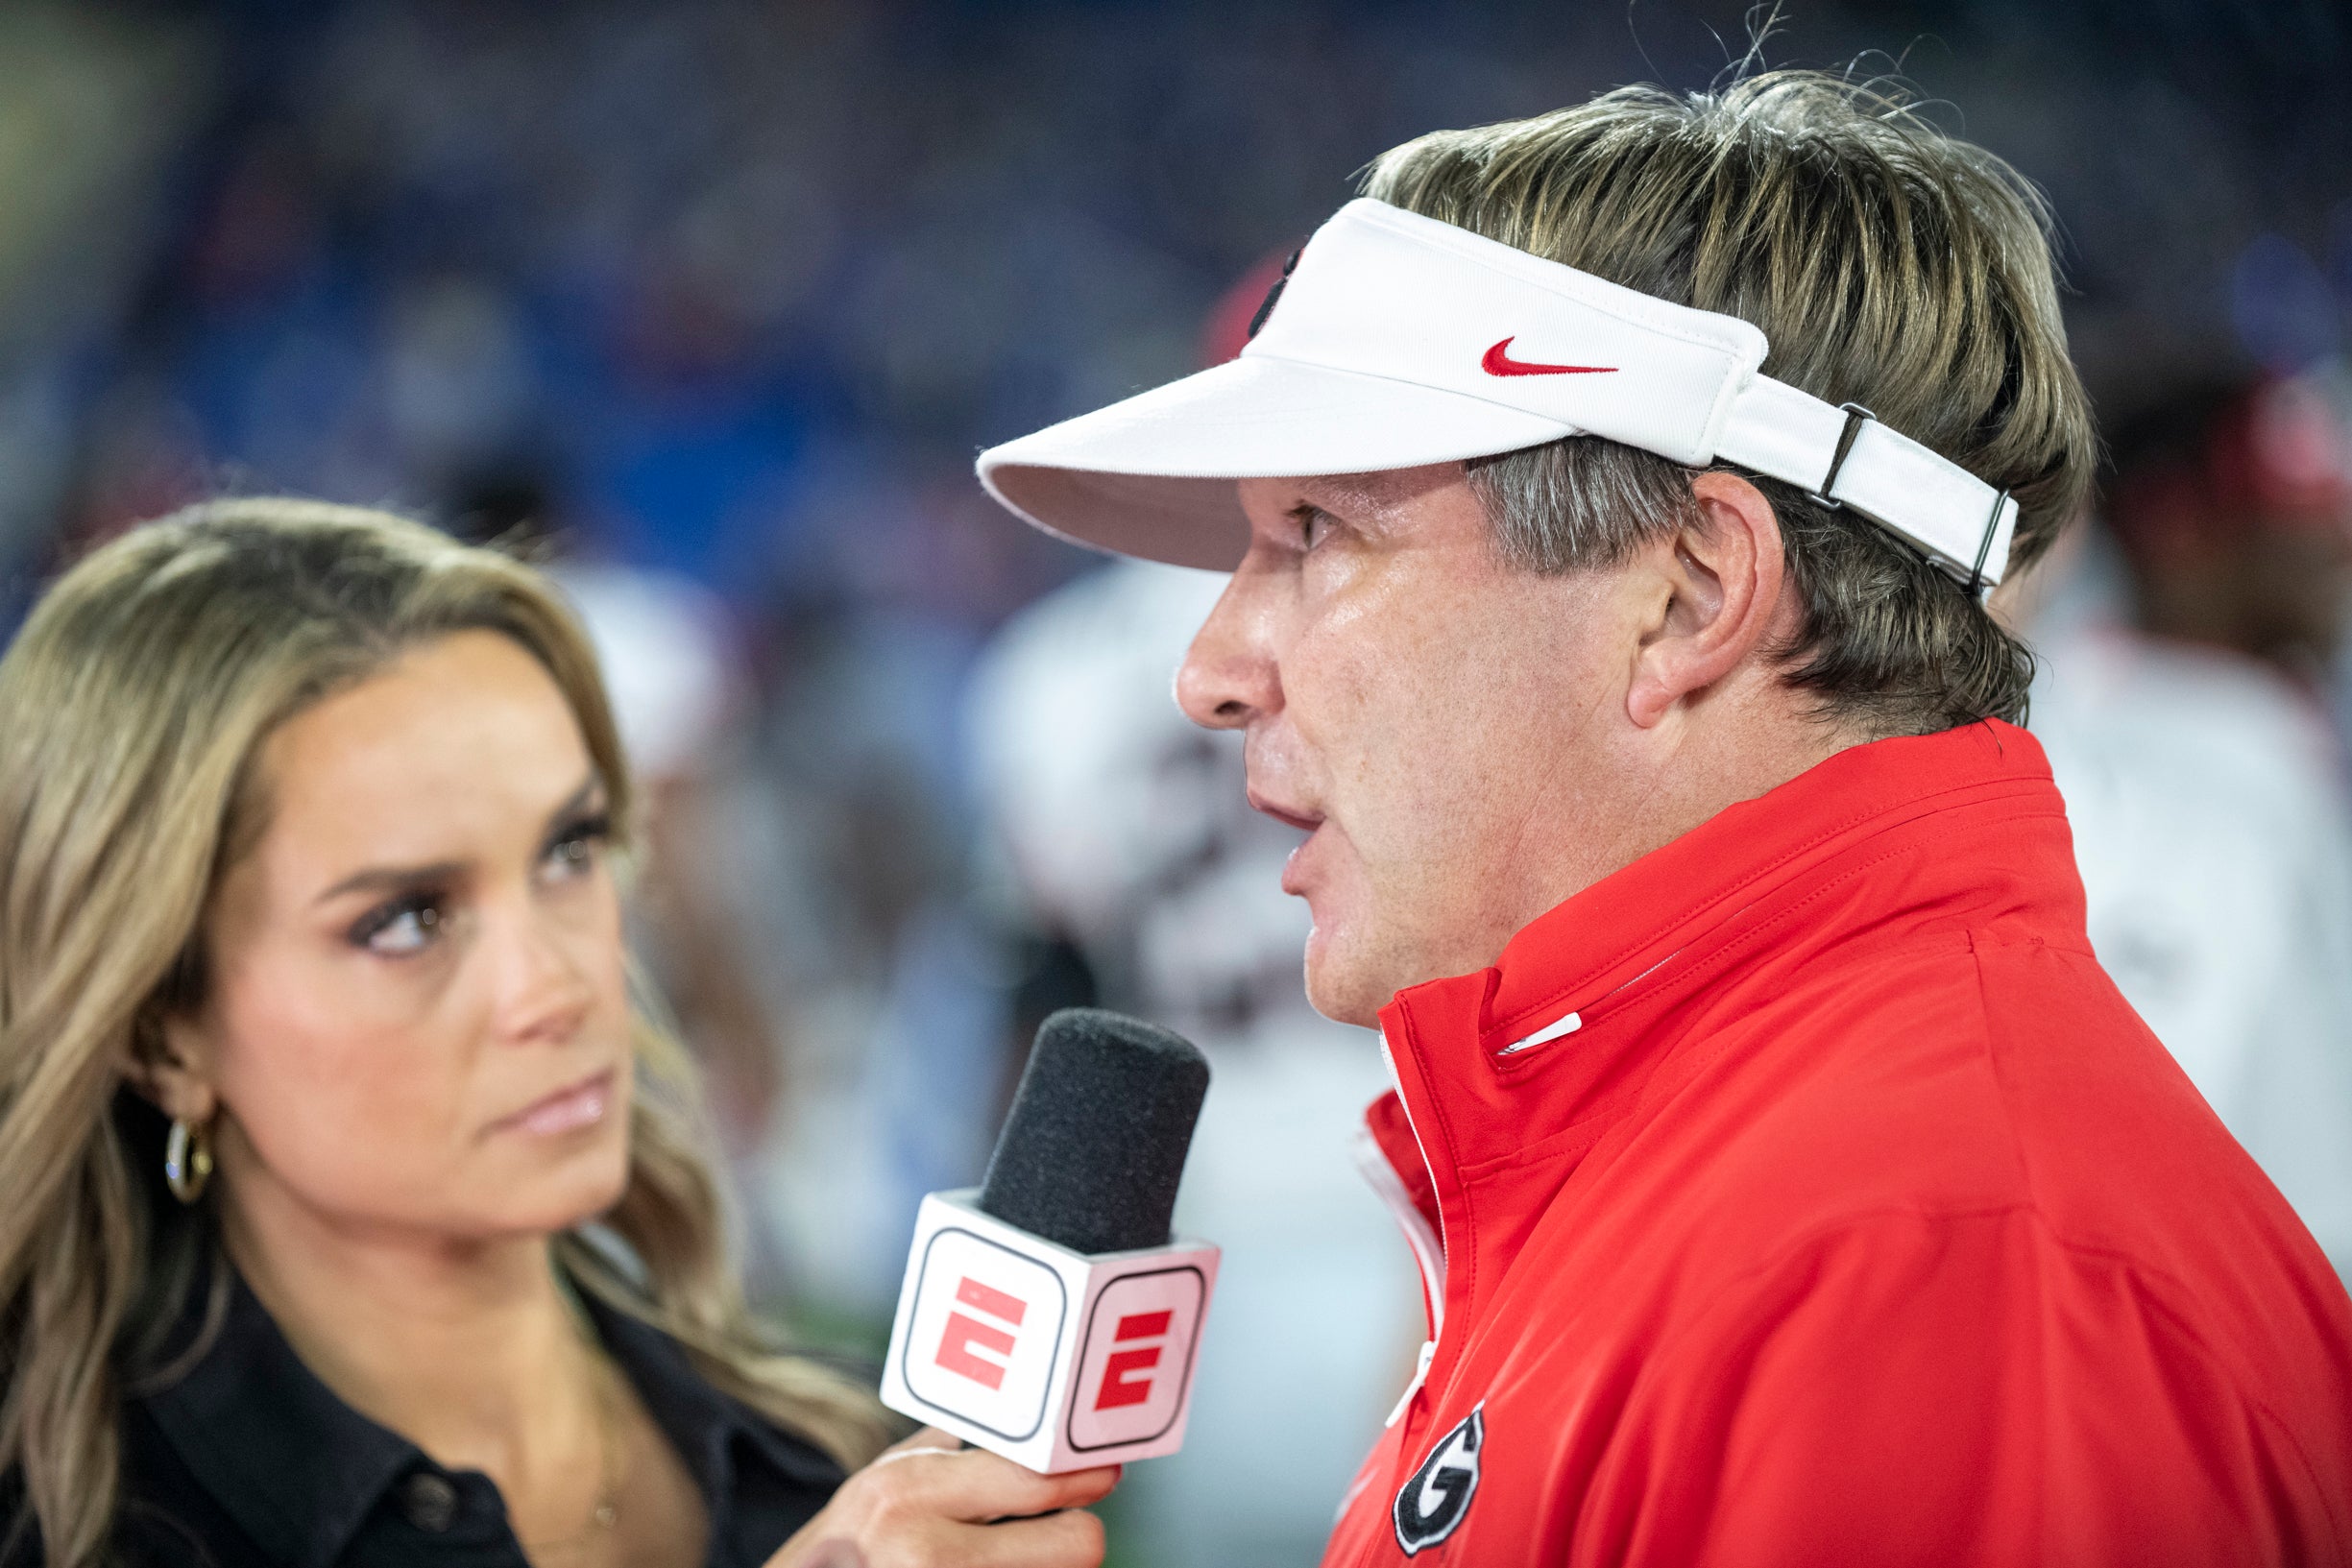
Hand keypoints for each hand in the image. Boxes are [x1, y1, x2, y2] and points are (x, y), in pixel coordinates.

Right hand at [765, 1428, 1119, 1567]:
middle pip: (1077, 1545)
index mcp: (910, 1492)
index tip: (1106, 1471)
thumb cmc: (850, 1542)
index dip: (1085, 1476)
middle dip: (1080, 1536)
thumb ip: (949, 1442)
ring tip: (1016, 1556)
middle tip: (1073, 1528)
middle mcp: (924, 1553)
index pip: (1036, 1478)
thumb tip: (1015, 1399)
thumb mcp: (886, 1478)